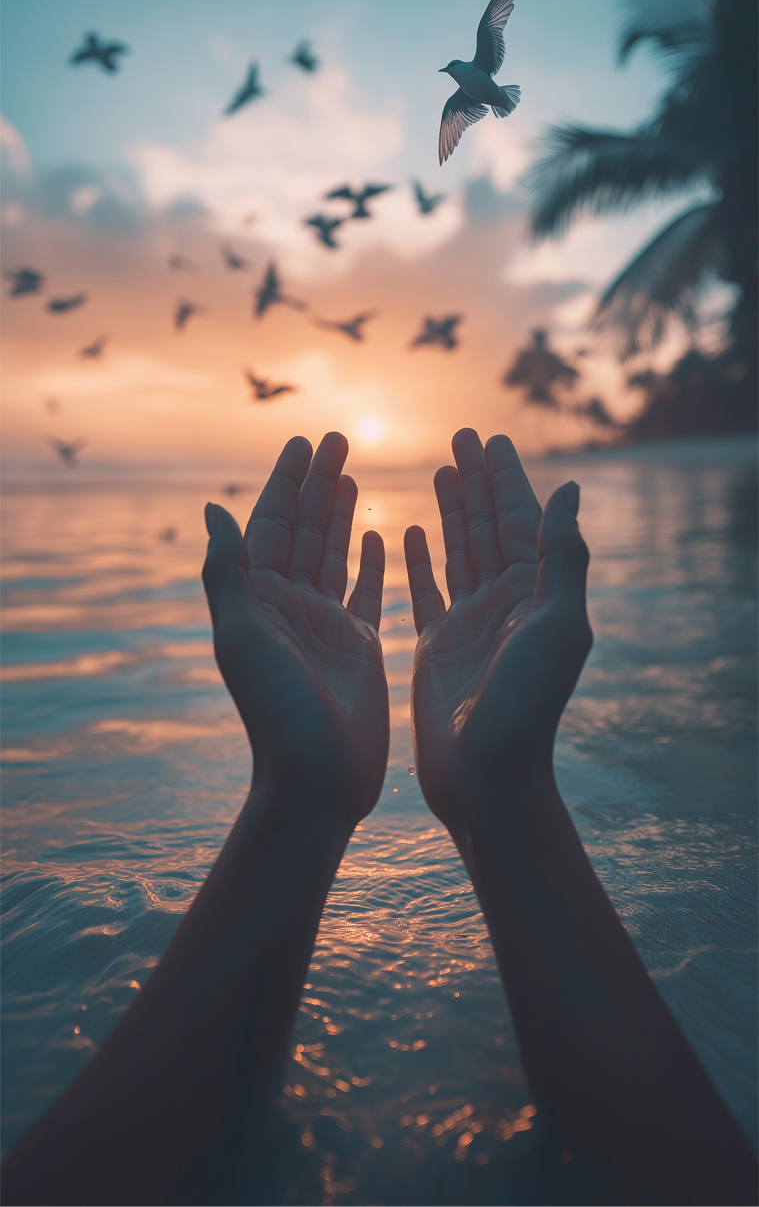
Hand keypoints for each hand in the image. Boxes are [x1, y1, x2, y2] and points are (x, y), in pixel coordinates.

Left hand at [202, 432, 388, 824]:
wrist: (315, 781)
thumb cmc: (276, 713)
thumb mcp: (243, 638)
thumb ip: (227, 573)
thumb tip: (213, 508)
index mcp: (259, 598)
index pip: (275, 524)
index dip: (289, 481)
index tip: (306, 441)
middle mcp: (289, 606)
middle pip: (305, 530)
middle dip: (319, 483)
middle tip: (338, 439)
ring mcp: (324, 625)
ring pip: (334, 553)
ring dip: (341, 512)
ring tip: (352, 472)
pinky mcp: (357, 647)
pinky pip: (366, 591)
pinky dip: (372, 561)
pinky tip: (380, 533)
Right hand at [403, 428, 591, 830]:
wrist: (488, 778)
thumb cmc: (524, 707)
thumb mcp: (557, 626)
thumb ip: (562, 556)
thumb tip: (568, 487)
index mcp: (534, 594)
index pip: (519, 520)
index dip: (504, 477)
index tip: (487, 437)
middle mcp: (505, 604)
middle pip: (489, 527)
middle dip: (477, 480)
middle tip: (461, 436)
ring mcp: (471, 625)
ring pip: (459, 552)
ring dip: (451, 510)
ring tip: (439, 469)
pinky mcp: (438, 647)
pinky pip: (427, 591)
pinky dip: (418, 560)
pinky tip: (405, 532)